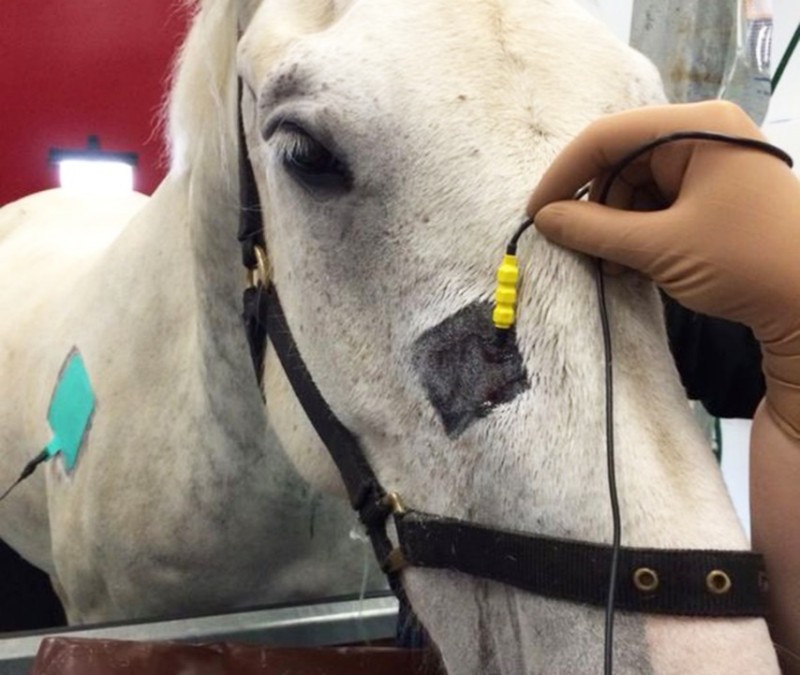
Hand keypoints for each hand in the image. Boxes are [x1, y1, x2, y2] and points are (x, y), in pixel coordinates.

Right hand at [527, 101, 799, 437]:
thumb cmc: (745, 263)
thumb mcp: (661, 247)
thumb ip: (595, 230)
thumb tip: (545, 219)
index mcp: (698, 128)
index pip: (609, 136)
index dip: (565, 174)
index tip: (538, 214)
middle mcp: (705, 135)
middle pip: (622, 162)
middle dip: (597, 208)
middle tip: (583, 250)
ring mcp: (713, 164)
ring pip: (636, 187)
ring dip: (616, 227)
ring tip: (616, 266)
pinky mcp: (716, 194)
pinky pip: (659, 203)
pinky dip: (639, 233)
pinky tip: (634, 264)